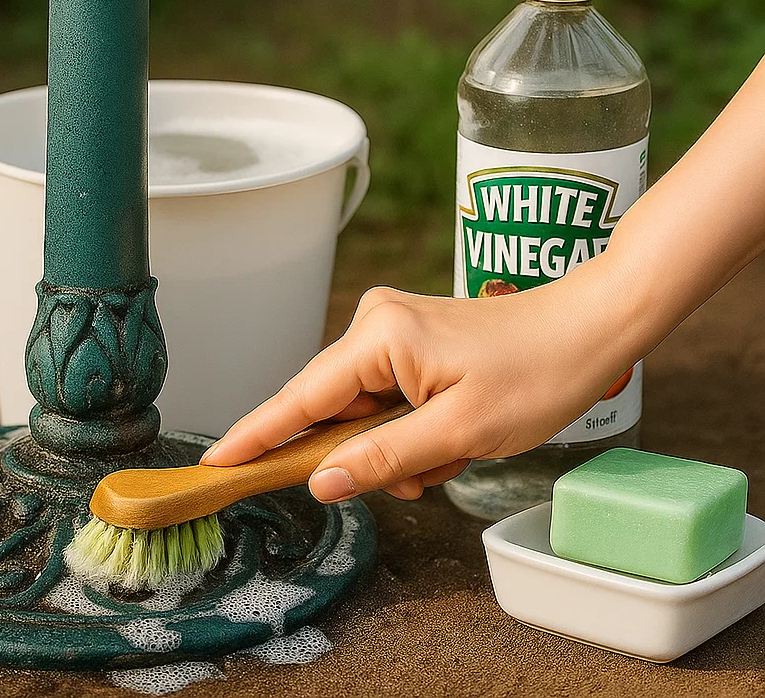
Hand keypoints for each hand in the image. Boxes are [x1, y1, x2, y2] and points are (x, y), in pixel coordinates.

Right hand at [201, 252, 647, 502]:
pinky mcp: (410, 339)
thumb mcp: (461, 431)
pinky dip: (409, 428)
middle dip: (365, 452)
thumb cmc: (537, 370)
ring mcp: (392, 329)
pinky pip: (387, 398)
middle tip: (421, 472)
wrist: (590, 326)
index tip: (216, 463)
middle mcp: (375, 323)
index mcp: (380, 337)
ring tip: (454, 451)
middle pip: (333, 408)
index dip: (258, 436)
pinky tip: (451, 436)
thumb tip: (322, 482)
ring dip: (397, 445)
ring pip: (364, 410)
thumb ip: (385, 457)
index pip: (302, 398)